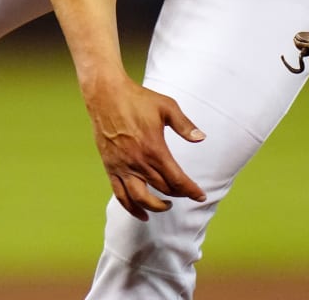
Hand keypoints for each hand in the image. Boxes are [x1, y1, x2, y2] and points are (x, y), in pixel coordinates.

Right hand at [82, 75, 205, 220]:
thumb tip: (201, 139)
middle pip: (162, 189)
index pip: (177, 180)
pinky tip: (141, 213)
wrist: (106, 95)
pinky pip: (120, 195)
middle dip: (178, 194)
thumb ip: (185, 125)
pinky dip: (131, 208)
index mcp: (154, 149)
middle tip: (186, 193)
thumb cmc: (138, 99)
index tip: (201, 196)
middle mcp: (138, 162)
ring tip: (166, 206)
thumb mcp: (167, 107)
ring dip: (156, 207)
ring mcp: (122, 167)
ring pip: (140, 198)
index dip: (191, 190)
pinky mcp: (111, 167)